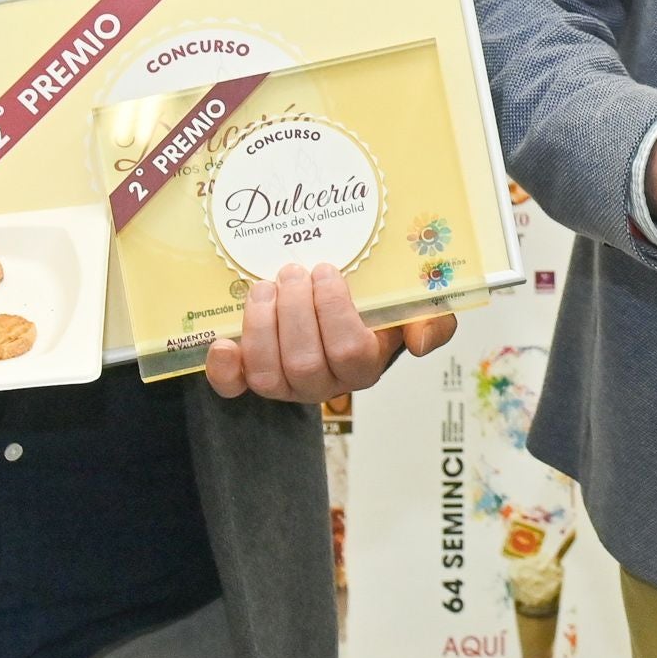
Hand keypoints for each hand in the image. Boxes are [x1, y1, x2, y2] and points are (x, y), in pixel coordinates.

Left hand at [203, 265, 457, 401]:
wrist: (340, 308)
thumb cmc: (374, 310)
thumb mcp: (414, 309)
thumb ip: (433, 321)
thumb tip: (419, 342)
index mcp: (363, 367)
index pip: (350, 352)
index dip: (333, 311)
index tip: (325, 270)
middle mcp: (323, 384)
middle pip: (304, 363)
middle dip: (293, 312)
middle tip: (292, 271)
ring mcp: (285, 385)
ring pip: (267, 374)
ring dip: (260, 326)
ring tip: (264, 287)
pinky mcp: (250, 379)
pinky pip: (233, 388)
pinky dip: (224, 368)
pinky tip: (223, 341)